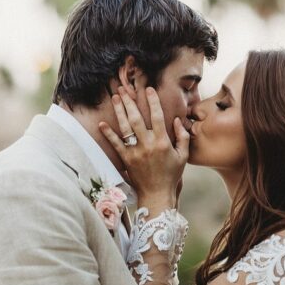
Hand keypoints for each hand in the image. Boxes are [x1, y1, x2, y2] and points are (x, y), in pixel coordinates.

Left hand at [99, 86, 189, 208]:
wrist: (157, 194)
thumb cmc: (171, 175)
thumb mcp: (183, 156)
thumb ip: (183, 137)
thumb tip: (177, 120)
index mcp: (162, 142)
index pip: (157, 117)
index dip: (153, 102)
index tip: (148, 90)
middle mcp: (148, 145)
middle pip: (137, 119)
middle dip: (130, 102)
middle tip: (124, 89)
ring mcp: (135, 152)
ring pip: (125, 128)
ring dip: (119, 111)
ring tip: (115, 98)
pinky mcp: (126, 160)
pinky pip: (116, 145)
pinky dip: (108, 134)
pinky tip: (102, 124)